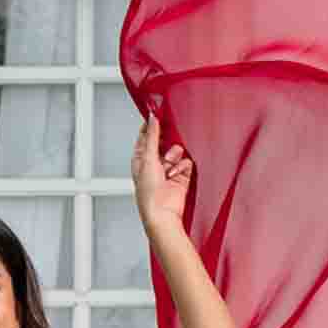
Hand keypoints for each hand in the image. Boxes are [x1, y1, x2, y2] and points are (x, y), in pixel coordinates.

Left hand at [131, 106, 192, 234]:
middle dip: (167, 143)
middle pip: (164, 142)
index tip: (158, 115)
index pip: (146, 136)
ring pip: (177, 151)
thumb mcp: (147, 158)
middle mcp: (155, 163)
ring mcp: (169, 170)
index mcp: (140, 158)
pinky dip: (182, 167)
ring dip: (174, 156)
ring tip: (170, 165)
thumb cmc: (148, 193)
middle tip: (167, 141)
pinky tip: (176, 174)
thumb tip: (152, 119)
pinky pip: (186, 162)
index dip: (151, 126)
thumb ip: (152, 137)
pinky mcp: (182, 176)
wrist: (163, 212)